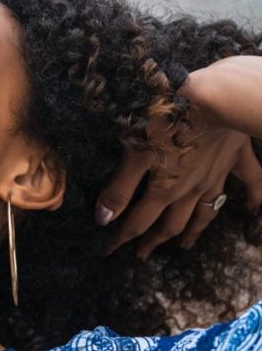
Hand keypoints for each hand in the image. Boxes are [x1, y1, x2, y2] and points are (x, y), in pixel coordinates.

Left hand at [96, 67, 261, 258]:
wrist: (215, 97)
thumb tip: (103, 220)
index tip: (108, 251)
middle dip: (154, 240)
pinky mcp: (236, 155)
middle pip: (171, 223)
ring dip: (194, 230)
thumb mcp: (133, 153)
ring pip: (206, 211)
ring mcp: (216, 174)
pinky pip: (250, 180)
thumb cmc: (166, 120)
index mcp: (164, 189)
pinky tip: (252, 208)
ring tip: (184, 246)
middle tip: (143, 253)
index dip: (121, 238)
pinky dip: (253, 196)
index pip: (138, 222)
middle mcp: (191, 188)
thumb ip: (119, 189)